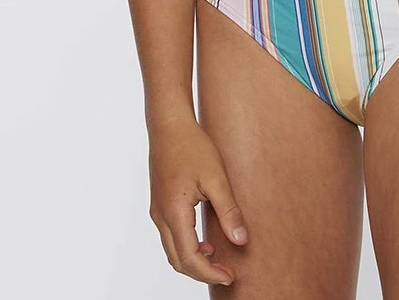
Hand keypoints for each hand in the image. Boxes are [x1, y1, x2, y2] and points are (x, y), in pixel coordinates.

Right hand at [148, 115, 247, 286]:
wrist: (169, 123)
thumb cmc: (191, 146)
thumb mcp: (216, 177)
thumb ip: (228, 210)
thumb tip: (241, 240)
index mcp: (174, 212)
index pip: (190, 258)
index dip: (210, 272)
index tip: (230, 275)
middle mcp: (160, 215)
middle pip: (177, 260)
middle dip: (201, 272)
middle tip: (226, 272)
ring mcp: (157, 209)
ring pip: (171, 250)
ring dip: (193, 259)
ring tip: (217, 257)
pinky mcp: (159, 202)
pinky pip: (170, 235)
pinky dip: (186, 246)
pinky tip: (204, 238)